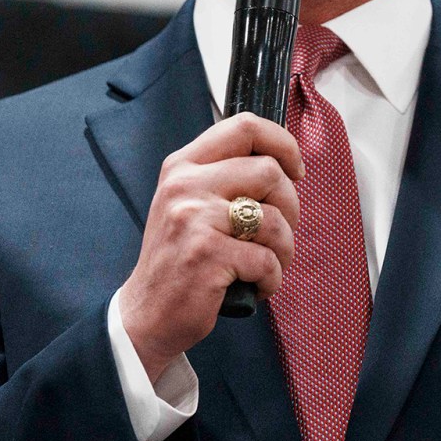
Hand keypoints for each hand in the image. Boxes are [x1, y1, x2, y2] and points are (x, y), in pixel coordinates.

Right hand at [120, 114, 302, 382]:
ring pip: (275, 220)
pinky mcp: (207, 256)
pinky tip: (255, 287)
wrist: (145, 314)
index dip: (282, 143)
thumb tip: (284, 165)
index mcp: (182, 166)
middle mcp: (185, 186)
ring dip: (284, 250)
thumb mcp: (188, 205)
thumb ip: (225, 179)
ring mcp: (194, 219)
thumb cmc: (178, 260)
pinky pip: (267, 260)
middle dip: (291, 207)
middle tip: (279, 235)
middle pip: (269, 172)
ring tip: (267, 266)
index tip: (295, 169)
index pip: (243, 126)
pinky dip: (272, 279)